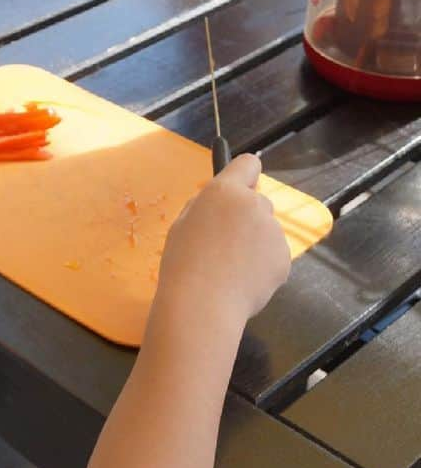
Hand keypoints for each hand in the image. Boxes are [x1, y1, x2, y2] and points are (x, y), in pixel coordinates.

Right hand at [154, 154, 290, 326]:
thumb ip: (206, 207)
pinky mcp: (285, 258)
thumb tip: (221, 206)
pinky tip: (244, 280)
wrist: (204, 303)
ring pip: (266, 230)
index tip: (240, 186)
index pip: (248, 163)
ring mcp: (273, 231)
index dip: (244, 174)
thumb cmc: (183, 261)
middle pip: (257, 201)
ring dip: (254, 242)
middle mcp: (254, 204)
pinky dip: (263, 264)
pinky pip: (273, 254)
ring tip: (232, 267)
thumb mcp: (182, 223)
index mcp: (225, 191)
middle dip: (246, 216)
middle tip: (224, 242)